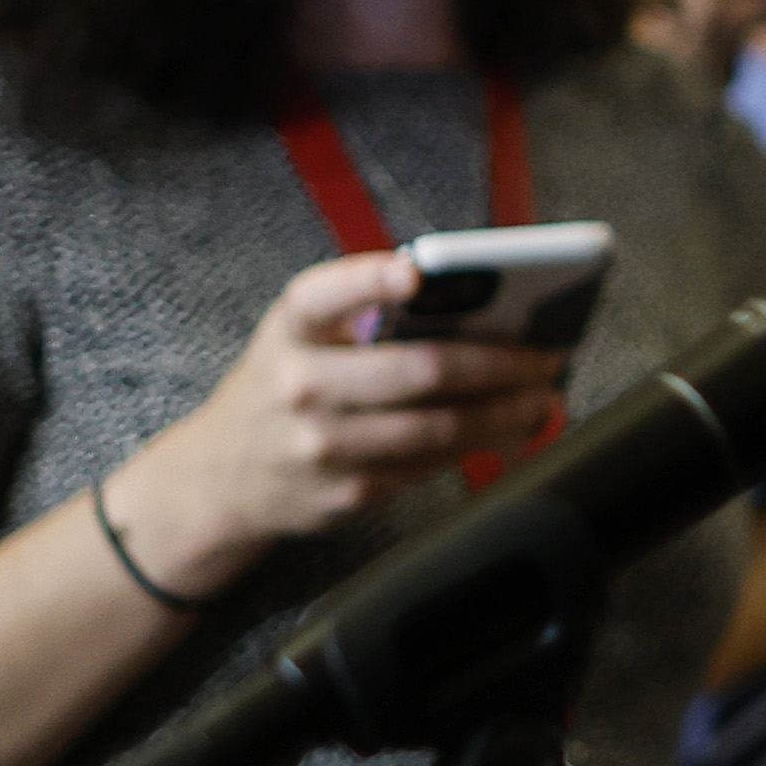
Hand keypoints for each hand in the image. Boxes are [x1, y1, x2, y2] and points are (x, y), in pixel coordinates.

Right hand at [103, 253, 567, 589]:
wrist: (220, 477)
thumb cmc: (281, 386)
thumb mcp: (299, 336)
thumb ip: (364, 314)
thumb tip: (472, 307)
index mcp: (290, 329)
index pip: (325, 295)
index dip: (369, 279)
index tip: (415, 270)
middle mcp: (299, 385)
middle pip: (418, 371)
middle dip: (498, 363)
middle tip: (545, 355)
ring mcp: (322, 448)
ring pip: (438, 429)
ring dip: (505, 413)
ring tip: (543, 396)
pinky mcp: (347, 494)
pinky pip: (430, 466)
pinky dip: (479, 446)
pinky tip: (509, 430)